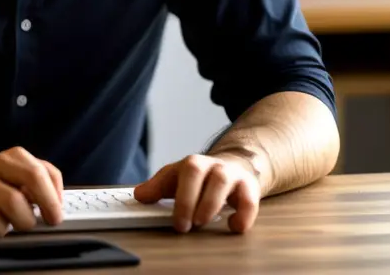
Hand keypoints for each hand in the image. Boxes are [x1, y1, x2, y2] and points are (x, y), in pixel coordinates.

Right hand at [0, 146, 64, 239]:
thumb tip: (55, 199)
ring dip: (6, 230)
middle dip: (31, 218)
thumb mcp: (3, 168)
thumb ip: (29, 177)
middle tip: (34, 225)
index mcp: (5, 159)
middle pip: (18, 198)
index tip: (55, 214)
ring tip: (2, 227)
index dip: (53, 198)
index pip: (39, 173)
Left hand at [133, 153, 261, 232]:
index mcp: (193, 164)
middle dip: (188, 200)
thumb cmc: (201, 179)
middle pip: (199, 172)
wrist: (235, 168)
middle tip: (183, 225)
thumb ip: (157, 187)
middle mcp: (213, 166)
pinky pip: (250, 200)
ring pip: (222, 181)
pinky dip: (244, 215)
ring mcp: (232, 175)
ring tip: (202, 222)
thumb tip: (140, 195)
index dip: (179, 196)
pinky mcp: (249, 189)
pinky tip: (233, 226)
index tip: (175, 219)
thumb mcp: (176, 179)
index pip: (184, 171)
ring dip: (210, 204)